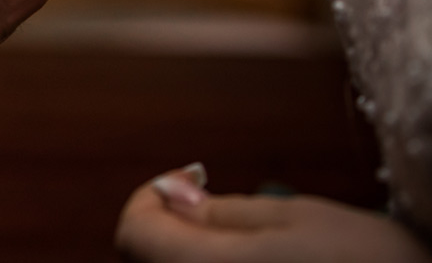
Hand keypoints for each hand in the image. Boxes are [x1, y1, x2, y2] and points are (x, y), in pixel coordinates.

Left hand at [115, 164, 431, 262]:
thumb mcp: (298, 219)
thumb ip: (222, 210)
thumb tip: (170, 195)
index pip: (133, 233)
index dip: (151, 196)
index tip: (190, 177)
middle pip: (149, 261)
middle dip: (175, 228)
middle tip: (219, 204)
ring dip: (197, 256)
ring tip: (255, 243)